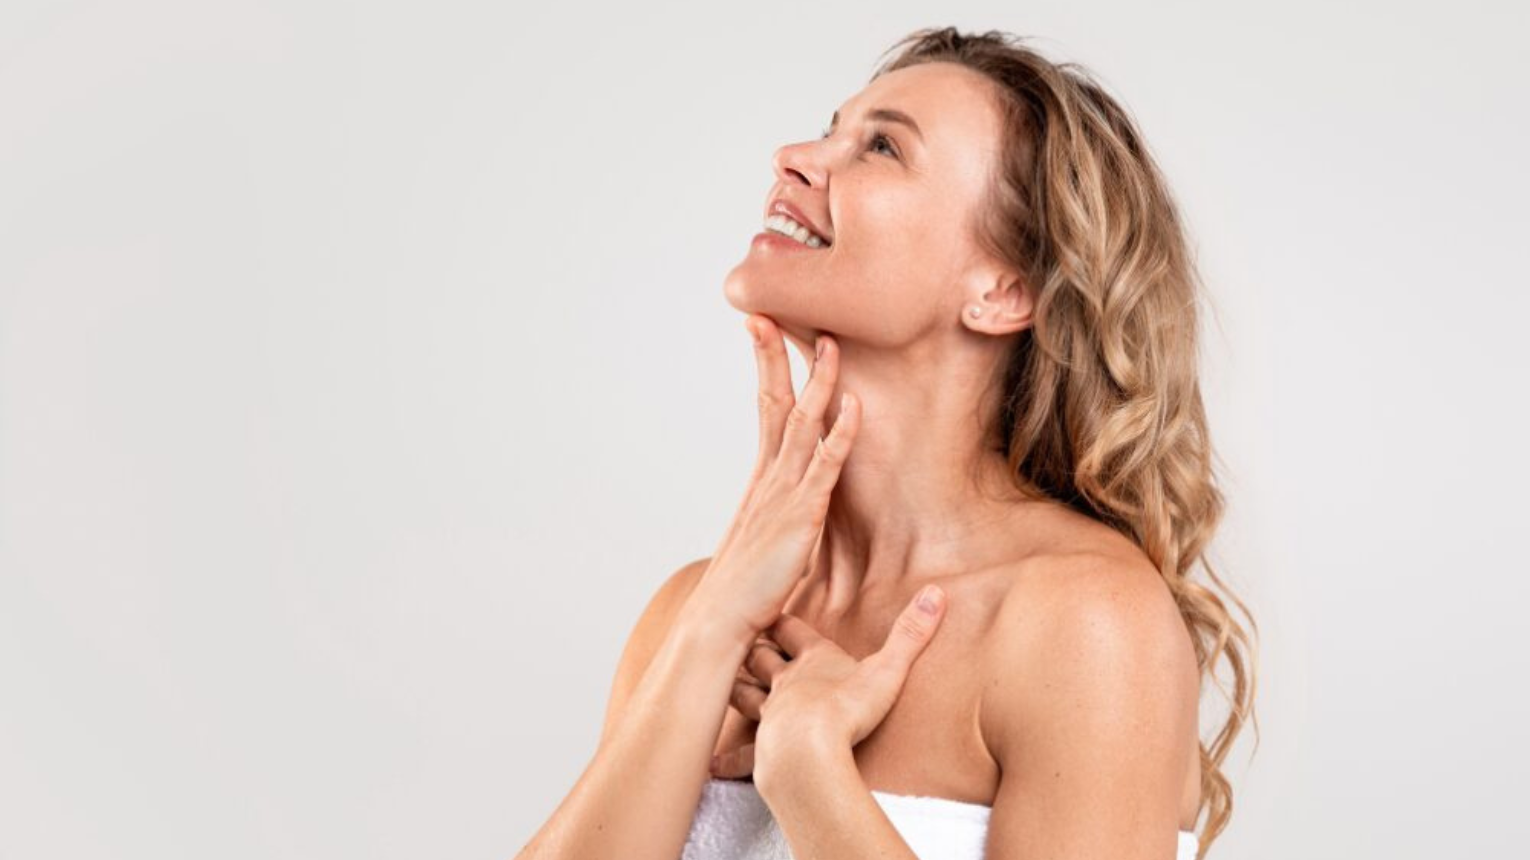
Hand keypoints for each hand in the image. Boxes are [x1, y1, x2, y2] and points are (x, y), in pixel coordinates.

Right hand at [681, 315, 860, 649]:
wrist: (720, 622)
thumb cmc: (741, 592)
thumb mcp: (762, 543)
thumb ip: (774, 519)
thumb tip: (782, 513)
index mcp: (761, 480)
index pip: (764, 409)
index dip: (766, 367)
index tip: (763, 329)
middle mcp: (769, 477)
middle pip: (774, 402)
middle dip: (776, 356)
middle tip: (772, 312)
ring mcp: (784, 493)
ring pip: (803, 424)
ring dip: (819, 382)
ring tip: (830, 343)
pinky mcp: (802, 515)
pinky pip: (826, 465)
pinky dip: (841, 432)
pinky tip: (854, 406)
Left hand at [708, 585, 948, 783]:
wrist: (808, 749)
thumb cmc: (848, 707)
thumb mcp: (888, 668)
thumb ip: (911, 633)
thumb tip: (937, 592)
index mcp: (813, 660)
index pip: (792, 630)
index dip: (781, 617)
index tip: (770, 604)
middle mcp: (785, 682)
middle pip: (761, 657)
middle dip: (751, 646)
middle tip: (740, 637)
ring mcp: (770, 715)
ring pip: (745, 695)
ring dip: (735, 687)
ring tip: (724, 680)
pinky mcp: (764, 747)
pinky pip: (744, 752)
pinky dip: (729, 756)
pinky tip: (713, 762)